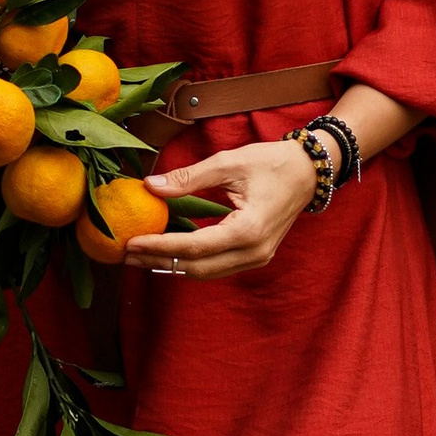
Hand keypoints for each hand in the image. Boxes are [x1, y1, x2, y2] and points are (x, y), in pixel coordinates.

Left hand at [140, 135, 319, 281]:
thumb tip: (149, 186)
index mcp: (248, 229)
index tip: (130, 243)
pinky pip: (218, 267)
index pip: (193, 247)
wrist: (309, 172)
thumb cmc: (271, 162)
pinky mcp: (256, 256)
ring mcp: (257, 258)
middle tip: (126, 253)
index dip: (159, 247)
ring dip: (172, 265)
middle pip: (197, 268)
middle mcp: (254, 252)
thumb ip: (188, 178)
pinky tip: (169, 252)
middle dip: (159, 262)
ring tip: (141, 255)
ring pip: (206, 273)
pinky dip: (191, 262)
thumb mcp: (228, 163)